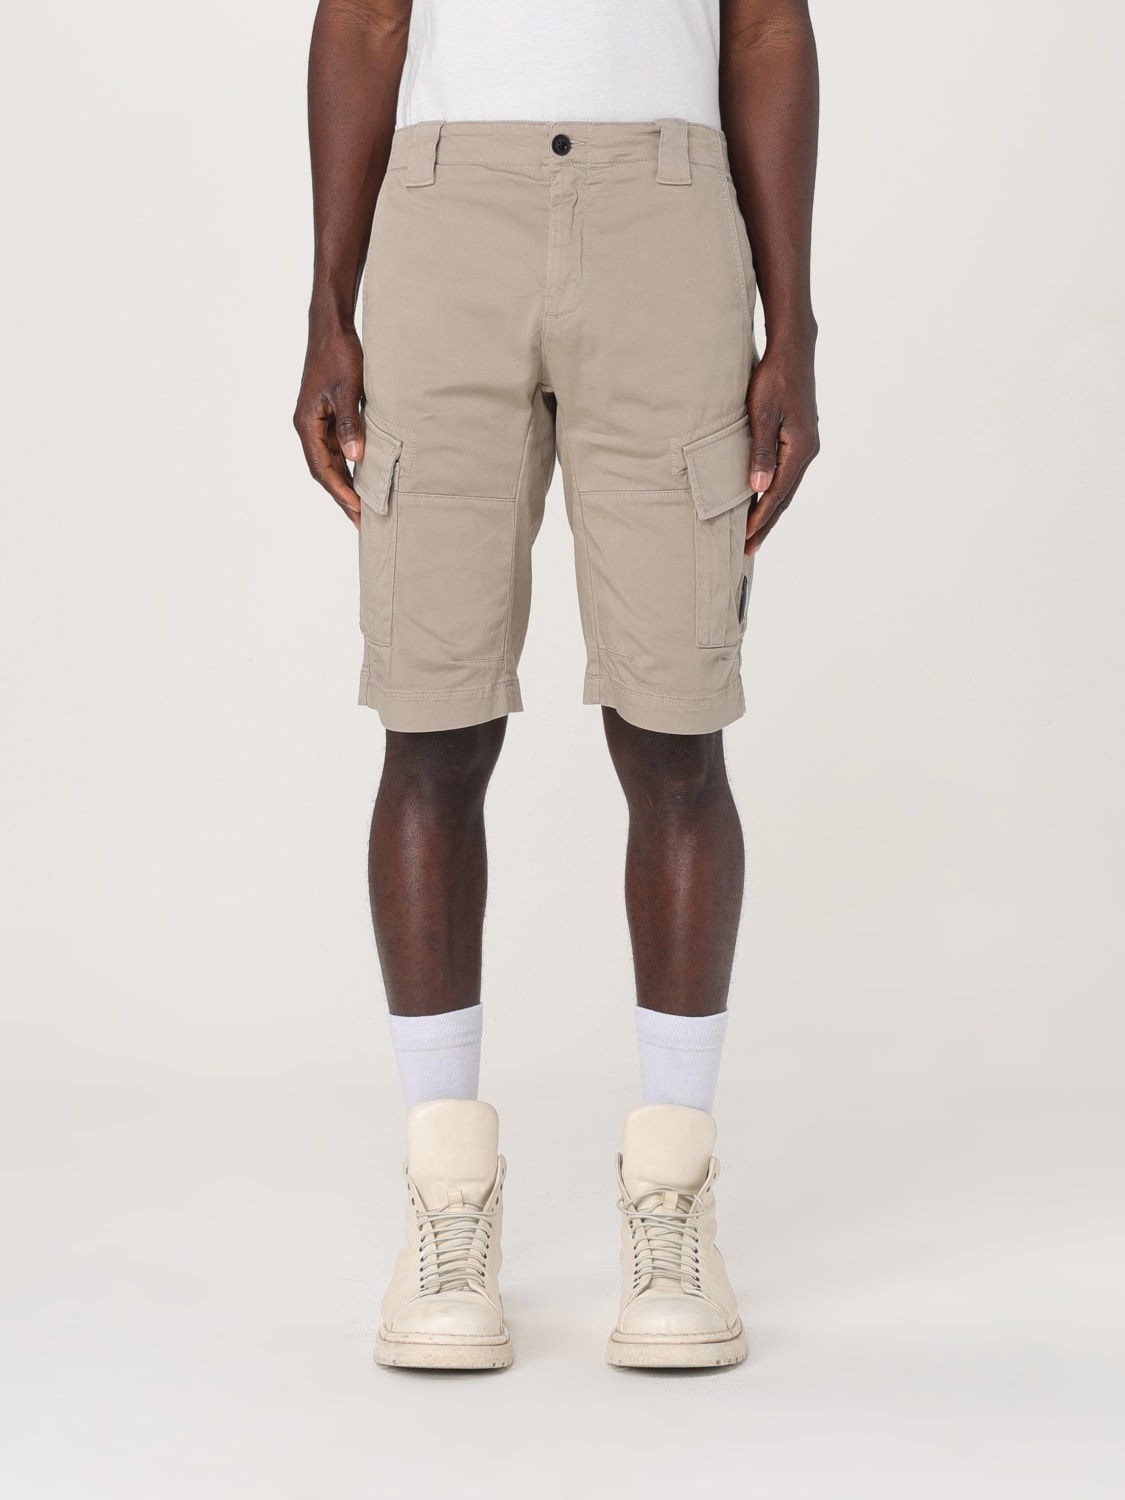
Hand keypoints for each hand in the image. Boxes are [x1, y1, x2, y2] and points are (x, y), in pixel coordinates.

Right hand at [293, 320, 365, 528]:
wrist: (331, 329)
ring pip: (330, 464)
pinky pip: (336, 451)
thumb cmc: (338, 355)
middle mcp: (308, 428)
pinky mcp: (327, 418)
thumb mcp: (348, 389)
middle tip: (362, 523)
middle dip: (343, 497)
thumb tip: (354, 458)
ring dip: (346, 486)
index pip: (322, 469)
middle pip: (324, 472)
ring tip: (364, 509)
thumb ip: (350, 424)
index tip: (358, 510)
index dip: (340, 492)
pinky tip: (362, 481)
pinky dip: (348, 468)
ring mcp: (317, 424)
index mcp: (306, 424)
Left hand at [744, 342, 819, 555]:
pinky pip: (787, 474)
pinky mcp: (800, 438)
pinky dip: (775, 492)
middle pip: (785, 497)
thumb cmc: (774, 377)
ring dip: (771, 511)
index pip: (777, 493)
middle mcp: (807, 451)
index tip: (744, 539)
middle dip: (766, 524)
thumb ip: (760, 452)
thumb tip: (759, 488)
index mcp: (799, 448)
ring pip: (787, 487)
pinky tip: (765, 498)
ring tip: (755, 532)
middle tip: (748, 550)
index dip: (759, 518)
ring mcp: (806, 445)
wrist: (793, 350)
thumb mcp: (762, 413)